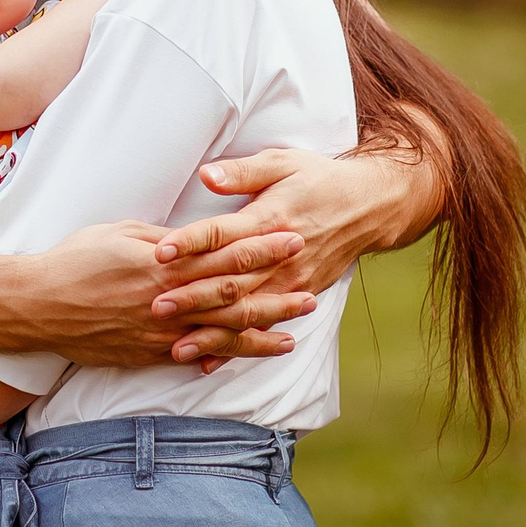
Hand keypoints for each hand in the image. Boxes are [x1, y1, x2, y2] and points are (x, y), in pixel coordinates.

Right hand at [31, 220, 314, 369]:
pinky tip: (248, 356)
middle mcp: (168, 300)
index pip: (224, 253)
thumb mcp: (121, 233)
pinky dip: (225, 356)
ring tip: (293, 332)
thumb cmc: (75, 259)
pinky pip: (195, 356)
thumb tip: (194, 238)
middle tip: (311, 290)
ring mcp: (160, 331)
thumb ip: (163, 239)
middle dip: (274, 293)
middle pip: (233, 296)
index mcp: (164, 263)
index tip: (292, 240)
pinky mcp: (148, 353)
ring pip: (221, 333)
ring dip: (260, 333)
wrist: (38, 305)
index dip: (262, 247)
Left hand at [152, 147, 440, 368]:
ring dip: (212, 331)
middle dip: (193, 296)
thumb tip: (207, 174)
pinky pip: (265, 325)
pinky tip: (211, 362)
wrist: (369, 207)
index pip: (224, 232)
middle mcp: (280, 255)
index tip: (160, 251)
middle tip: (157, 306)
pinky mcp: (300, 294)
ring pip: (246, 311)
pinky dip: (238, 346)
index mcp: (270, 217)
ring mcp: (292, 280)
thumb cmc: (317, 179)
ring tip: (177, 348)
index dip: (192, 241)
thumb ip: (242, 172)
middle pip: (232, 279)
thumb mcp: (281, 163)